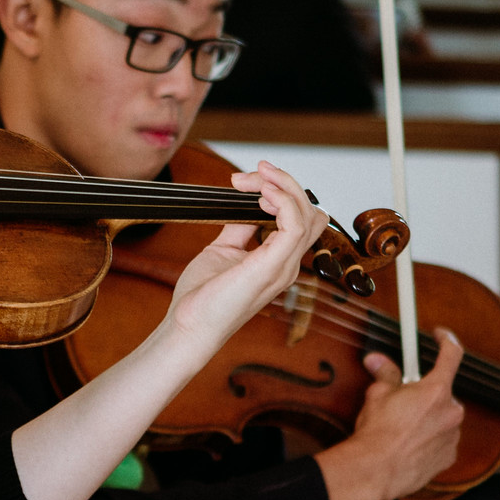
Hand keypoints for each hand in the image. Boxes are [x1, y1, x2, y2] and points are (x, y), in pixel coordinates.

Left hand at [161, 161, 321, 354]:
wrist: (189, 326)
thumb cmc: (203, 297)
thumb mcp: (222, 250)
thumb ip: (240, 227)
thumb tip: (245, 204)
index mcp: (278, 261)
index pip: (300, 218)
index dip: (279, 191)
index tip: (246, 180)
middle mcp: (287, 264)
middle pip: (310, 212)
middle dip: (284, 183)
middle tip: (251, 174)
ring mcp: (283, 267)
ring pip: (307, 215)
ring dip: (284, 186)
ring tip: (256, 178)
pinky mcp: (271, 267)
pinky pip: (294, 225)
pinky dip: (282, 201)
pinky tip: (261, 193)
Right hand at [315, 332, 466, 499]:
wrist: (375, 469)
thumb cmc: (377, 433)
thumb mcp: (378, 395)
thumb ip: (386, 375)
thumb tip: (378, 362)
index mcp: (436, 390)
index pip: (451, 355)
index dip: (446, 341)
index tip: (441, 337)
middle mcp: (451, 411)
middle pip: (443, 392)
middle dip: (425, 392)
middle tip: (404, 398)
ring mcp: (452, 436)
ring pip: (443, 417)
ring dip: (428, 417)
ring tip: (403, 426)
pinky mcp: (448, 457)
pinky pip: (442, 440)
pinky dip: (429, 439)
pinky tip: (410, 443)